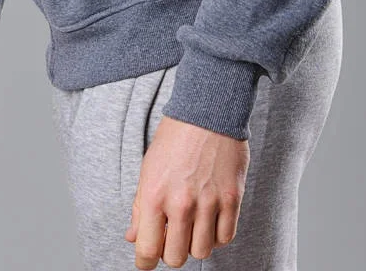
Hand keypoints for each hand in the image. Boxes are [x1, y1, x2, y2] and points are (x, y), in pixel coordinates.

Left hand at [124, 115, 249, 267]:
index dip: (145, 262)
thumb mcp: (148, 168)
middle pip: (175, 257)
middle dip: (171, 252)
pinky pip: (225, 237)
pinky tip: (210, 221)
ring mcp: (209, 202)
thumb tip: (133, 237)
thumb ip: (139, 207)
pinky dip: (217, 236)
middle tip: (172, 236)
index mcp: (153, 195)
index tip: (147, 260)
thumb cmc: (175, 137)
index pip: (146, 250)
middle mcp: (181, 202)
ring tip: (192, 226)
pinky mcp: (232, 198)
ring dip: (195, 244)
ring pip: (201, 252)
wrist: (208, 110)